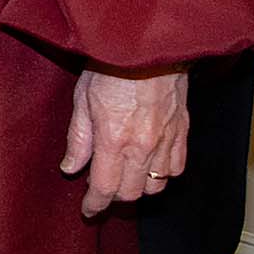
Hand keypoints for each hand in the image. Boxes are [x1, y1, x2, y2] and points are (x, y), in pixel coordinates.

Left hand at [62, 63, 187, 215]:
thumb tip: (70, 167)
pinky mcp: (183, 130)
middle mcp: (143, 145)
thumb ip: (78, 138)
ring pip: (156, 184)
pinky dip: (163, 173)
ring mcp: (166, 140)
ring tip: (125, 176)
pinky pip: (177, 167)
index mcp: (114, 139)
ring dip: (139, 187)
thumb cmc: (111, 62)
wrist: (148, 42)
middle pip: (132, 193)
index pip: (105, 188)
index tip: (88, 210)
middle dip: (115, 197)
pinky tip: (150, 164)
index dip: (95, 204)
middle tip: (102, 190)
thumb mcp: (82, 98)